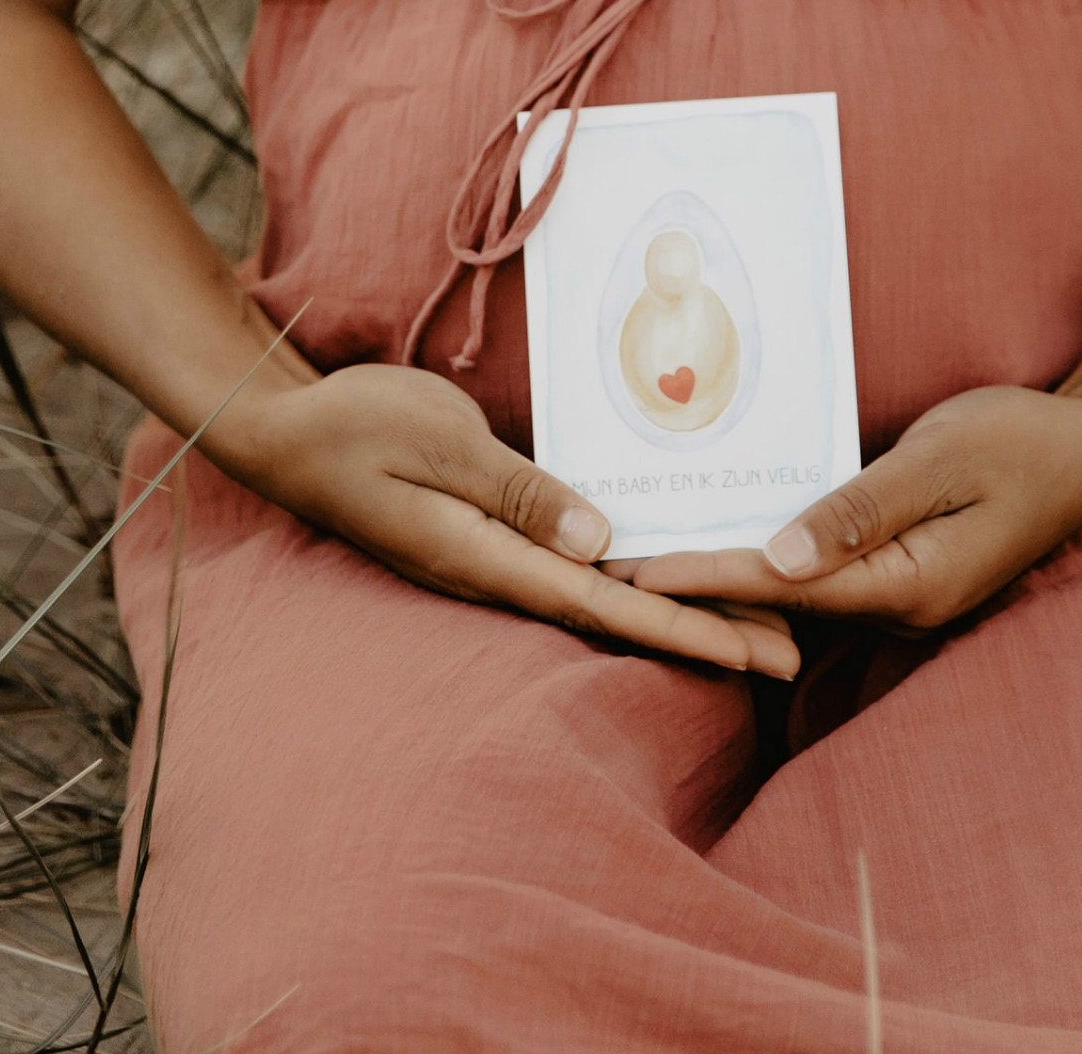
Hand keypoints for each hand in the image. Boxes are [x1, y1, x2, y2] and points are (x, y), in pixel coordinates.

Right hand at [203, 363, 799, 677]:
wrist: (288, 431)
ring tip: (759, 623)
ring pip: (605, 594)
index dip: (684, 629)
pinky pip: (578, 564)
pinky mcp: (495, 534)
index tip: (751, 650)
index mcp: (487, 558)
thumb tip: (597, 540)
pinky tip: (672, 569)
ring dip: (681, 609)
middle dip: (708, 634)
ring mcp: (496, 557)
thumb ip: (517, 491)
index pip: (605, 604)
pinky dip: (635, 574)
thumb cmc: (355, 427)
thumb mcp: (438, 443)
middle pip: (621, 613)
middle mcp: (499, 570)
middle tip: (794, 654)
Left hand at [633, 386, 1081, 632]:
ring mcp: (906, 595)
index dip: (706, 577)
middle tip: (611, 574)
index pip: (785, 585)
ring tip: (646, 563)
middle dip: (700, 590)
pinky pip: (824, 574)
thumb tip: (780, 560)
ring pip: (798, 595)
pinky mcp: (905, 573)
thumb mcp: (941, 462)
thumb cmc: (1022, 442)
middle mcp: (903, 605)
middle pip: (782, 604)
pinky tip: (727, 541)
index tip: (636, 576)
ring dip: (729, 580)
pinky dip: (770, 562)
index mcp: (911, 584)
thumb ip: (860, 509)